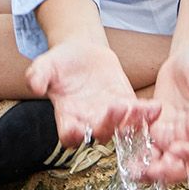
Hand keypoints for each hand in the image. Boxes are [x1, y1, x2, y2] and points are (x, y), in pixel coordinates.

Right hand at [27, 36, 160, 147]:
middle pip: (100, 133)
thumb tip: (33, 85)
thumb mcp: (45, 65)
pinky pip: (138, 114)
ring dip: (131, 122)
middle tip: (114, 109)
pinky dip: (146, 113)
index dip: (73, 135)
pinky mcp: (126, 105)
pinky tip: (156, 108)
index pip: (70, 136)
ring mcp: (110, 116)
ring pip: (122, 127)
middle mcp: (89, 122)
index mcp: (68, 117)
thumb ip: (37, 75)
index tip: (77, 129)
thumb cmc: (60, 63)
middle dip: (108, 125)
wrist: (81, 53)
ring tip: (138, 110)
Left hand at [136, 44, 188, 185]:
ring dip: (153, 172)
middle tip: (152, 170)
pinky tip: (129, 163)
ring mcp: (174, 135)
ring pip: (166, 163)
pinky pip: (151, 151)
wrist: (185, 59)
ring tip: (136, 173)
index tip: (175, 149)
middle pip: (185, 164)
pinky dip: (142, 160)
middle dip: (169, 172)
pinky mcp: (159, 131)